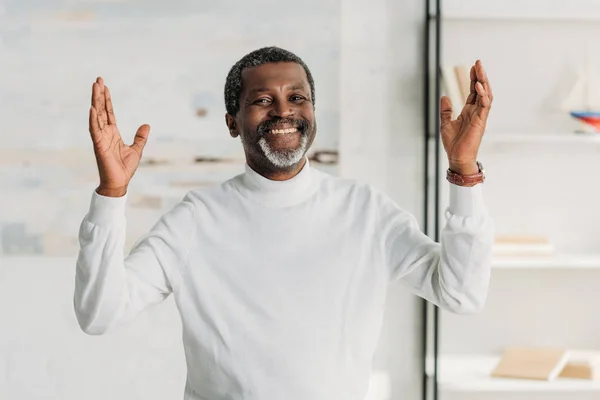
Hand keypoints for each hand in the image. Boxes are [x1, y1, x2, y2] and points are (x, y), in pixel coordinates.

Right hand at [89, 77, 149, 196]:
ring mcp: (100, 138)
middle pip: (101, 110)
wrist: (120, 183)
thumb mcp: (136, 150)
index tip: (104, 86)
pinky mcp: (99, 146)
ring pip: (96, 116)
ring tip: (94, 87)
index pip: (109, 113)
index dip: (107, 100)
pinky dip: (93, 119)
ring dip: (95, 101)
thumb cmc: (125, 168)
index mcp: (113, 133)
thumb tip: (146, 124)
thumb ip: (140, 137)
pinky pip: (94, 130)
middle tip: (98, 79)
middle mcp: (105, 133)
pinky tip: (92, 108)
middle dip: (99, 95)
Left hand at [440, 60, 492, 174]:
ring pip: (486, 95)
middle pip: (481, 90)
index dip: (473, 79)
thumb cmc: (453, 144)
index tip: (472, 67)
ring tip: (480, 69)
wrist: (457, 157)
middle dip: (480, 76)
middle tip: (478, 63)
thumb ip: (446, 110)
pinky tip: (478, 85)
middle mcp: (476, 112)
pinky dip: (482, 95)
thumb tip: (445, 96)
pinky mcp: (481, 121)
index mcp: (469, 111)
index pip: (473, 92)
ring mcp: (480, 116)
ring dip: (483, 81)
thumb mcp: (445, 123)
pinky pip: (485, 105)